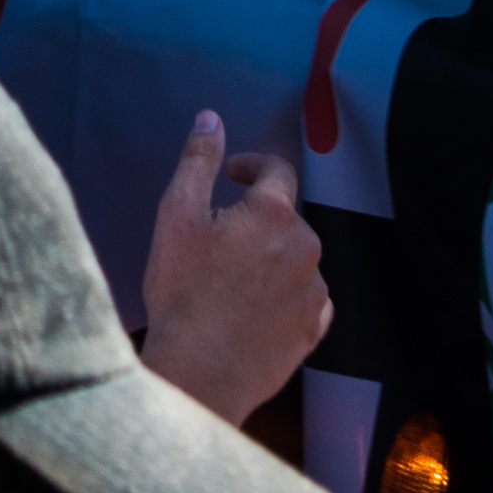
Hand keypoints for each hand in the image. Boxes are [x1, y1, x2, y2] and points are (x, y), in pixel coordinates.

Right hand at [139, 113, 328, 422]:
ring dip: (270, 259)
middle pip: (285, 218)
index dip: (250, 166)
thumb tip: (211, 119)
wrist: (200, 373)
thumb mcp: (177, 216)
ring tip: (231, 282)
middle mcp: (306, 248)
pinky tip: (253, 309)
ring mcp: (315, 292)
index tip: (229, 175)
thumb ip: (199, 161)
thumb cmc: (183, 292)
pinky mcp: (313, 331)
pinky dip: (285, 296)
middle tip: (216, 240)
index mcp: (274, 214)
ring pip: (295, 259)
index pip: (276, 171)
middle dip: (255, 219)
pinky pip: (305, 299)